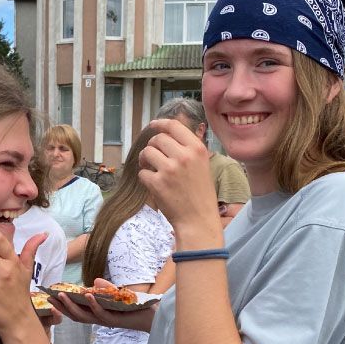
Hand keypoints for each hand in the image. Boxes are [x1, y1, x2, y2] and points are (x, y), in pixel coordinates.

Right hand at [49, 278, 156, 332]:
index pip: (76, 311)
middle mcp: (100, 320)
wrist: (155, 317)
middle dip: (61, 307)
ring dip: (73, 306)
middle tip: (49, 298)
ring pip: (85, 316)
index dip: (62, 306)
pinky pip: (102, 313)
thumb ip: (106, 289)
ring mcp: (107, 320)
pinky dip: (93, 304)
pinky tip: (88, 295)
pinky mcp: (117, 319)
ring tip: (62, 295)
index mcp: (98, 314)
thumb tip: (94, 280)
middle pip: (75, 316)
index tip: (49, 297)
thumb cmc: (136, 307)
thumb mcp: (118, 295)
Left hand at [138, 119, 220, 234]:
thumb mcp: (202, 164)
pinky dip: (145, 178)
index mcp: (197, 149)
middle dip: (152, 146)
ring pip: (147, 153)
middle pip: (157, 139)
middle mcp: (184, 156)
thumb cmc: (200, 194)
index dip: (160, 124)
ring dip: (145, 160)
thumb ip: (186, 149)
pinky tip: (154, 185)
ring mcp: (170, 169)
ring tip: (151, 169)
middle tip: (152, 157)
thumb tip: (165, 134)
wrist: (198, 220)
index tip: (152, 126)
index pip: (174, 125)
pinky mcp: (158, 183)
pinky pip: (142, 173)